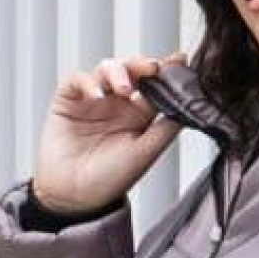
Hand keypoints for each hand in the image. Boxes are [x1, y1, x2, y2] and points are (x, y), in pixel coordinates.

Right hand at [34, 50, 190, 214]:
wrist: (74, 197)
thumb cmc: (109, 180)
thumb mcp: (145, 153)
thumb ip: (166, 128)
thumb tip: (190, 105)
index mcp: (138, 115)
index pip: (154, 86)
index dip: (167, 71)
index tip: (180, 60)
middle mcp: (116, 103)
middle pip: (132, 70)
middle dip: (142, 65)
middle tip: (152, 68)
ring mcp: (93, 99)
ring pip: (107, 68)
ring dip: (118, 72)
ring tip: (124, 89)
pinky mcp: (68, 100)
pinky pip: (78, 79)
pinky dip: (88, 83)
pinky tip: (98, 96)